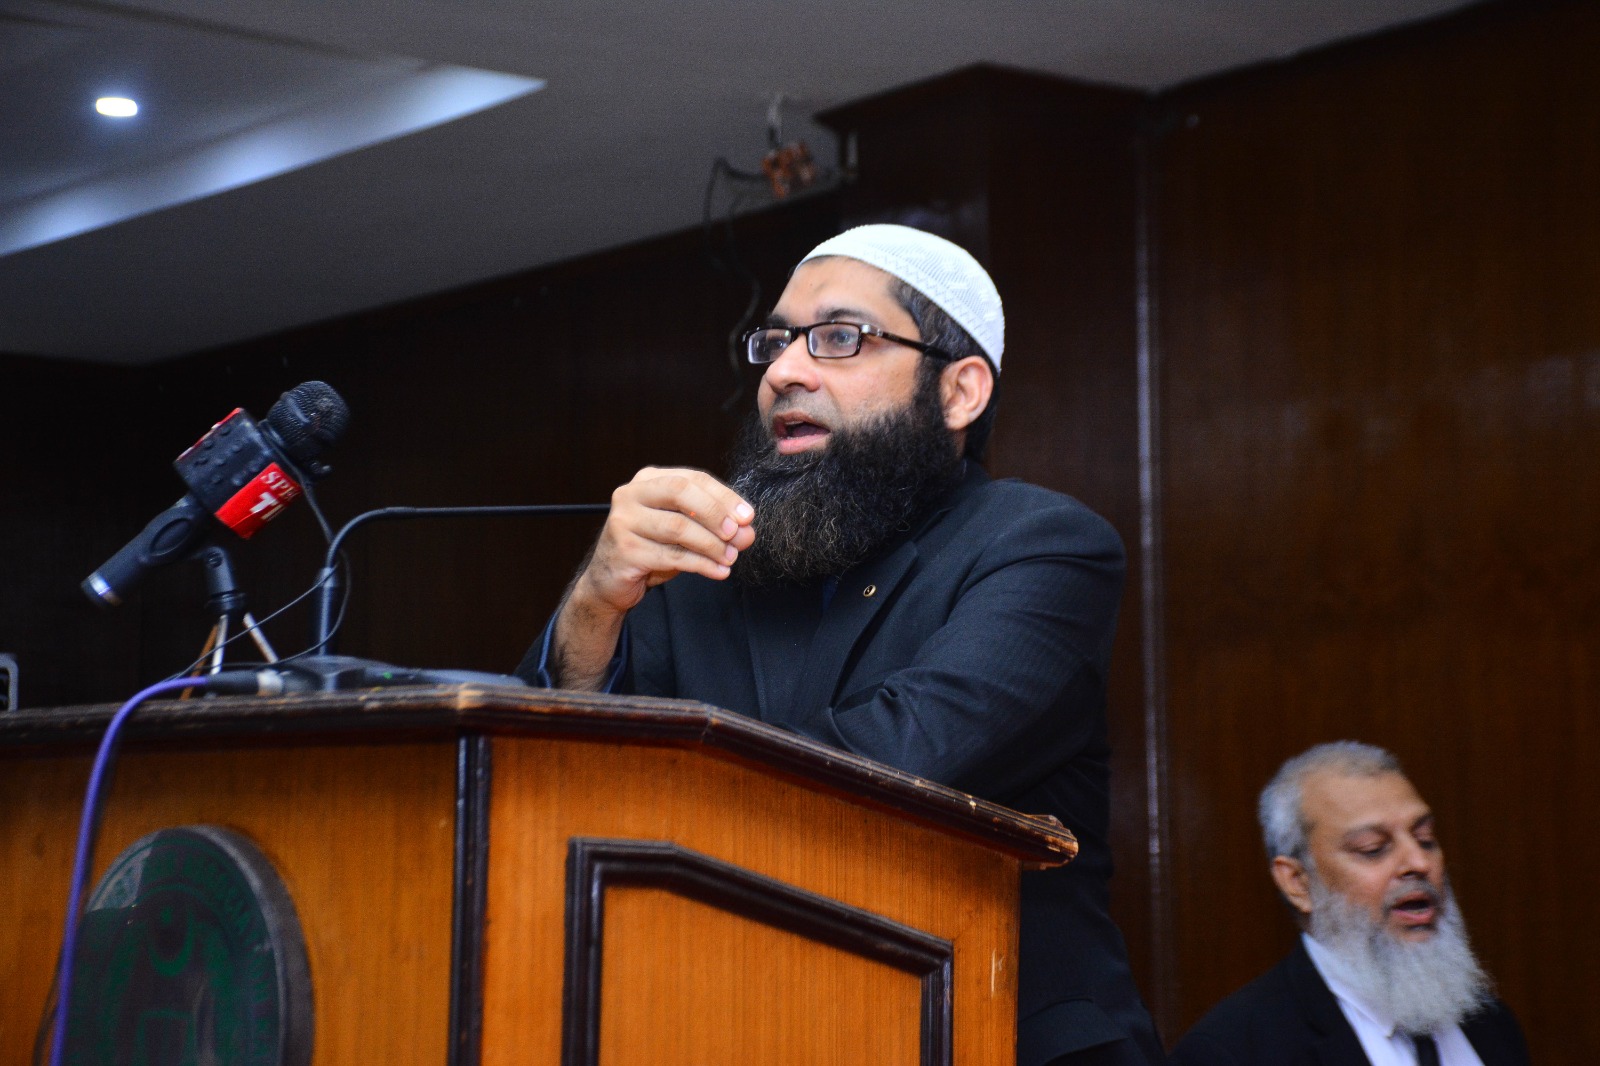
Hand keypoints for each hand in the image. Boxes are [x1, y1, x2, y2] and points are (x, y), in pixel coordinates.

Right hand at [580, 466, 755, 612]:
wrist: (609, 581)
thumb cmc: (650, 549)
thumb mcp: (684, 532)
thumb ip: (713, 527)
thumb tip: (747, 532)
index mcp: (648, 481)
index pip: (692, 479)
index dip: (723, 496)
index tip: (748, 516)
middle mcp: (631, 495)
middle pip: (680, 492)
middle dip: (715, 513)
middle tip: (738, 534)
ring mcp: (624, 522)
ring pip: (678, 527)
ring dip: (711, 545)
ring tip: (731, 558)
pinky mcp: (625, 550)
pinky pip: (671, 556)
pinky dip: (700, 565)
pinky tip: (719, 571)